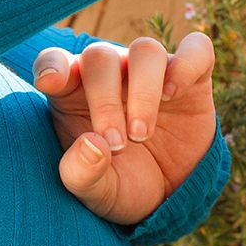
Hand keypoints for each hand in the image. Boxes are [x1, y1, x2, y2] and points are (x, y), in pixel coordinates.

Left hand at [33, 32, 216, 225]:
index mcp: (73, 93)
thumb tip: (93, 144)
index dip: (51, 65)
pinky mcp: (192, 76)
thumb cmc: (121, 183)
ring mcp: (150, 71)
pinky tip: (174, 93)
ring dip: (142, 90)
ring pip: (144, 50)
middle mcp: (110, 73)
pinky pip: (194, 49)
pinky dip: (186, 63)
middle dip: (105, 102)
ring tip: (142, 133)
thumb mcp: (96, 193)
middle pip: (100, 57)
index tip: (50, 83)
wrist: (171, 196)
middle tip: (117, 145)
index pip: (54, 62)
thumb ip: (82, 174)